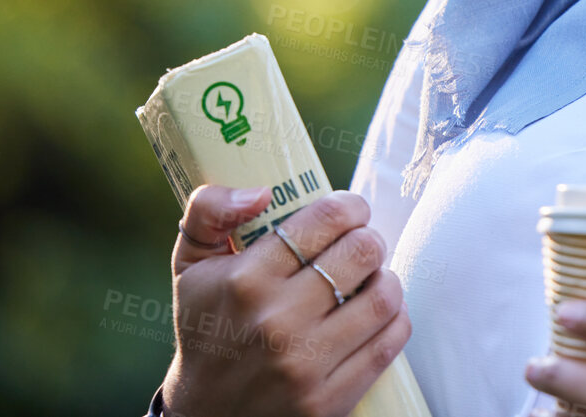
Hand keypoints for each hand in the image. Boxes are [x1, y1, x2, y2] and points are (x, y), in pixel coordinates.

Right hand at [159, 184, 411, 416]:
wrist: (205, 415)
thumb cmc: (206, 328)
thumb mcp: (191, 265)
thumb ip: (210, 210)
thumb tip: (262, 191)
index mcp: (245, 281)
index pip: (326, 219)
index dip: (350, 206)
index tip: (349, 212)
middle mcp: (276, 323)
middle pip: (363, 252)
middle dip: (369, 240)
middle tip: (360, 246)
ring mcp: (304, 365)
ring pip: (385, 297)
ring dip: (385, 279)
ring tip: (370, 279)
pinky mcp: (327, 401)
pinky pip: (389, 343)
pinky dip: (395, 319)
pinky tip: (376, 313)